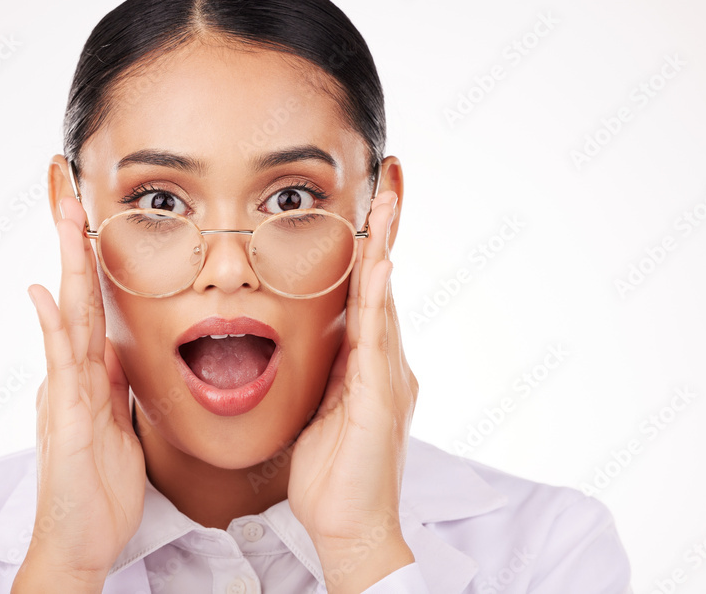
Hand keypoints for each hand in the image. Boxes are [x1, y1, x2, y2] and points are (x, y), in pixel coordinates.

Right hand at [12, 196, 144, 592]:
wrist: (81, 542)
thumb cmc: (100, 488)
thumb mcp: (118, 425)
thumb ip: (113, 385)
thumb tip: (116, 349)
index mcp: (90, 374)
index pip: (92, 304)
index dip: (92, 258)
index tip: (91, 214)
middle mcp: (72, 374)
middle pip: (75, 294)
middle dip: (74, 241)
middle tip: (69, 187)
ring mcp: (64, 393)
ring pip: (67, 316)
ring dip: (66, 263)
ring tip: (66, 215)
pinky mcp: (62, 419)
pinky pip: (60, 366)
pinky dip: (51, 327)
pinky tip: (44, 292)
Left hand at [286, 190, 418, 592]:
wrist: (349, 528)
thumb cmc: (332, 475)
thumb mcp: (322, 410)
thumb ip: (326, 373)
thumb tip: (315, 345)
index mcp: (368, 365)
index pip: (369, 291)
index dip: (371, 245)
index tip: (371, 203)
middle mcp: (386, 363)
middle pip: (383, 282)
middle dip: (387, 229)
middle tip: (390, 177)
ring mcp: (387, 379)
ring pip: (384, 298)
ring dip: (384, 246)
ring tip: (387, 199)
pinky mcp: (380, 399)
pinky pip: (376, 338)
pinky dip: (377, 298)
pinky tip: (378, 263)